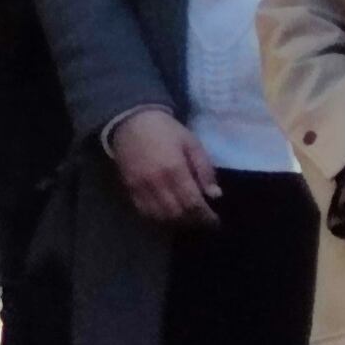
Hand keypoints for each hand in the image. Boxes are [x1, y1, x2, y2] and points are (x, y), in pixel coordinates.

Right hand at [107, 108, 220, 230]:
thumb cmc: (166, 131)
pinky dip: (158, 218)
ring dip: (176, 222)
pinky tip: (168, 216)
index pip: (192, 203)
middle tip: (203, 221)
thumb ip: (204, 169)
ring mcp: (140, 187)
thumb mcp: (192, 143)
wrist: (131, 121)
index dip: (206, 216)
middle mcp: (156, 182)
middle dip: (193, 221)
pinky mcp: (129, 188)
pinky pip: (144, 211)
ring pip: (160, 216)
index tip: (215, 221)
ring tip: (187, 220)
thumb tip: (214, 195)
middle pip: (177, 213)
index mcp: (175, 169)